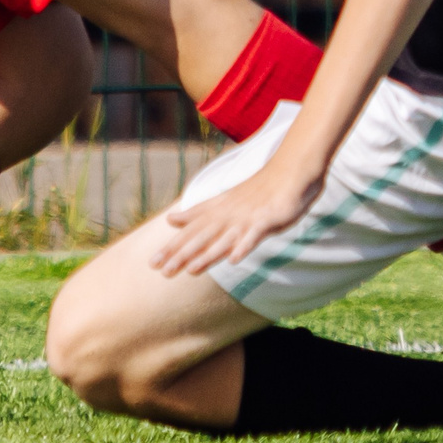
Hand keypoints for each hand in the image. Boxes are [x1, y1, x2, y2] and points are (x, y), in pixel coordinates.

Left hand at [153, 159, 324, 277]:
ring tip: (192, 270)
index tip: (152, 263)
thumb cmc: (258, 190)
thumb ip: (198, 213)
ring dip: (208, 254)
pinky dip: (244, 246)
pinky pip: (254, 235)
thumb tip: (170, 219)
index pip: (191, 231)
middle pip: (202, 236)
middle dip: (182, 253)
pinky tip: (234, 260)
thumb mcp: (224, 202)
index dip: (172, 247)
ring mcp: (247, 217)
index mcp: (218, 210)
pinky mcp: (267, 220)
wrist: (290, 171)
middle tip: (162, 271)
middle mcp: (228, 214)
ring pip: (224, 238)